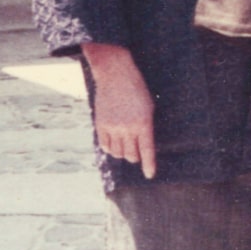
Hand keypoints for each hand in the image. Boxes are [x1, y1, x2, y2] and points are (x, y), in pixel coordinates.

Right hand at [81, 42, 156, 178]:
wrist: (116, 75)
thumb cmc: (136, 91)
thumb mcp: (148, 108)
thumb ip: (145, 128)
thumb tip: (141, 149)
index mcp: (143, 122)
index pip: (147, 150)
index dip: (149, 165)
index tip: (150, 175)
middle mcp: (128, 127)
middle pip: (131, 155)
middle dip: (135, 156)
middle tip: (135, 151)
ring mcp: (113, 127)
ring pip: (118, 153)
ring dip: (123, 152)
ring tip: (125, 143)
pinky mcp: (100, 124)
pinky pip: (105, 146)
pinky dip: (110, 148)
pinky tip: (114, 142)